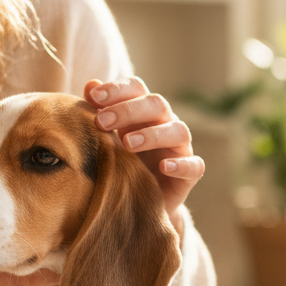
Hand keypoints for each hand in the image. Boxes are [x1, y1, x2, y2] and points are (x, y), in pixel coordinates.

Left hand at [84, 77, 204, 227]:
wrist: (139, 201)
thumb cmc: (122, 162)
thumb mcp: (108, 138)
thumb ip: (100, 112)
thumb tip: (90, 85)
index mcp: (144, 111)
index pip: (136, 88)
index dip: (117, 89)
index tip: (93, 96)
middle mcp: (166, 123)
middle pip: (157, 104)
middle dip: (128, 110)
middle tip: (102, 122)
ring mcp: (180, 147)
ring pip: (178, 131)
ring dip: (153, 134)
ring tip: (127, 144)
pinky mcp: (190, 174)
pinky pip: (194, 165)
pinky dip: (181, 164)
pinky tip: (163, 167)